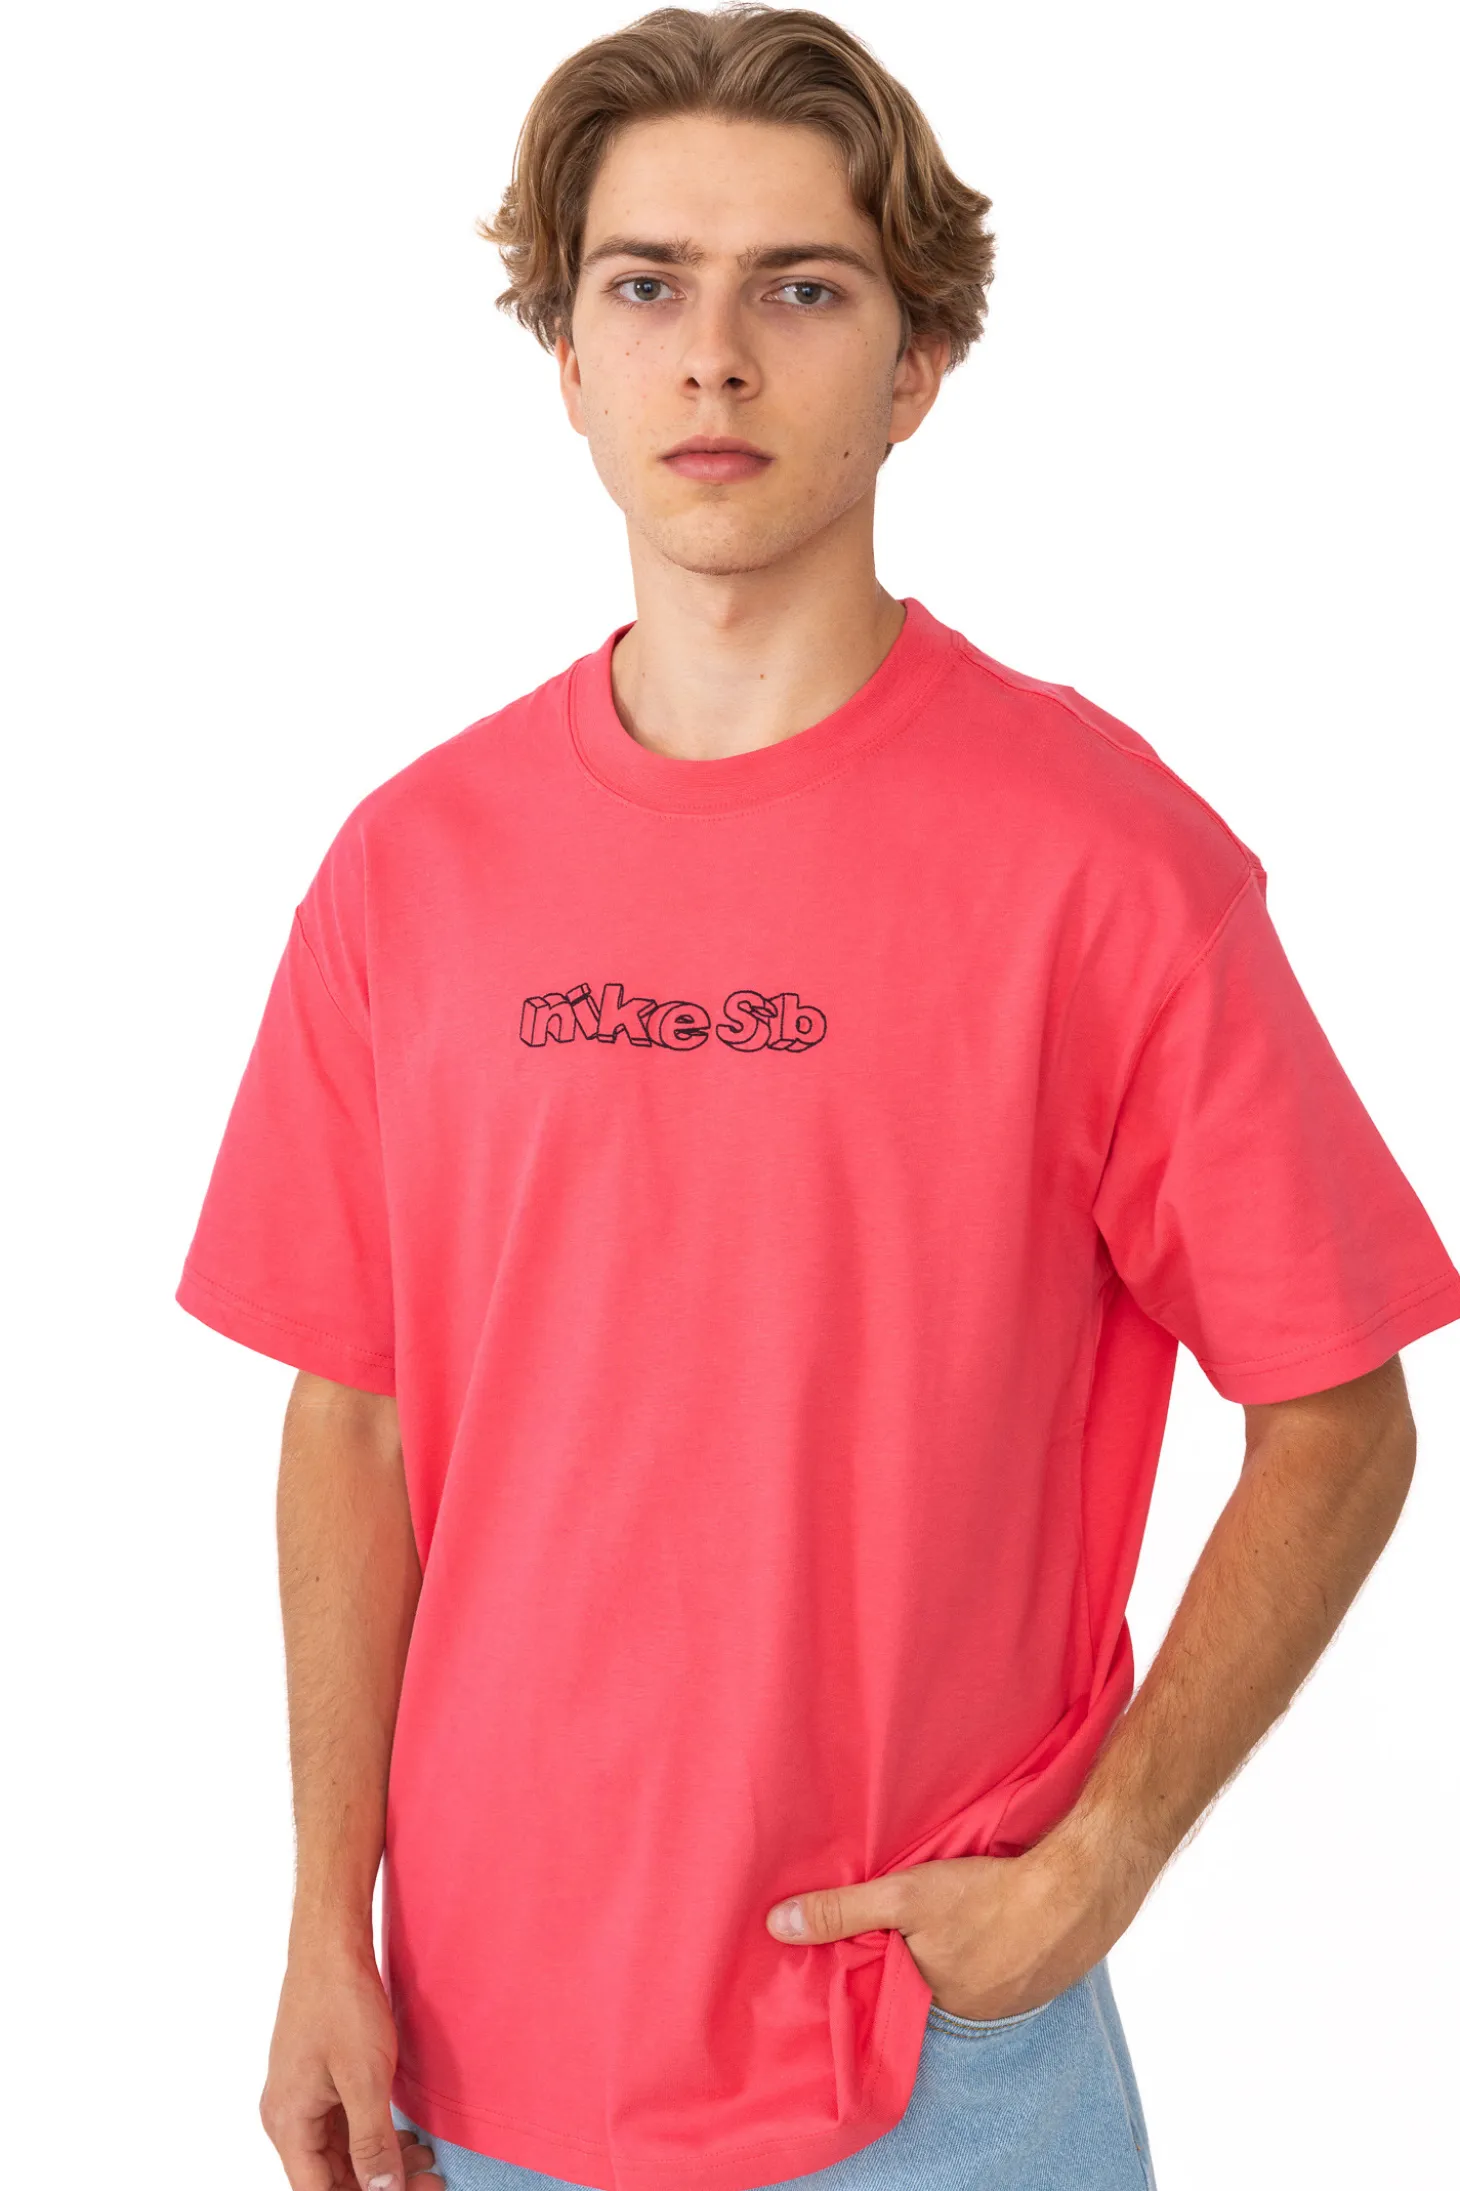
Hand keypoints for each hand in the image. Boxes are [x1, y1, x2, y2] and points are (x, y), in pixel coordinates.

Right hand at [260, 1942, 442, 2188]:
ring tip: (426, 2163)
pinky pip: (342, 2126)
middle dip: (378, 2184)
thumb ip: (372, 2142)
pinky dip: (374, 2137)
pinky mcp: (318, 2081)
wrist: (330, 1944)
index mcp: (288, 2124)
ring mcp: (302, 2098)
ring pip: (339, 2153)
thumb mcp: (364, 2078)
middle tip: (429, 2182)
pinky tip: (407, 2138)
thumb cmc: (341, 2002)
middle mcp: (288, 2118)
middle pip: (330, 2177)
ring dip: (380, 2163)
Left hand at [764, 1824, 1152, 2022]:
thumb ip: (841, 1912)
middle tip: (894, 1924)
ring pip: (959, 1974)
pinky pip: (995, 1966)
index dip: (866, 1970)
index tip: (848, 1949)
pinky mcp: (1034, 1977)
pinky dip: (984, 1945)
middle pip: (920, 1983)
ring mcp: (1005, 2000)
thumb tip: (777, 1926)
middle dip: (906, 1958)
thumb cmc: (988, 1896)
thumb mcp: (903, 1897)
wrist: (1080, 1889)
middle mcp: (966, 2012)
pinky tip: (984, 1917)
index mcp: (930, 2002)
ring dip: (948, 1950)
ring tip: (941, 1917)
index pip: (883, 1994)